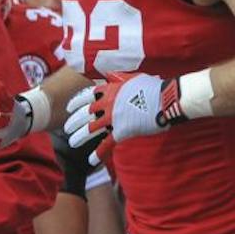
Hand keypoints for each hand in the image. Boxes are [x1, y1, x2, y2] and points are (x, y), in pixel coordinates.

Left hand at [65, 72, 182, 164]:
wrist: (167, 99)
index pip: (88, 96)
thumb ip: (119, 77)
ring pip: (90, 129)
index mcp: (111, 89)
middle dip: (73, 122)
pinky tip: (90, 160)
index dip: (76, 102)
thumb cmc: (155, 87)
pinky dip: (98, 153)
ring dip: (79, 137)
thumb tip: (110, 73)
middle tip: (66, 128)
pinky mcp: (122, 131)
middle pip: (85, 114)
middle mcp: (109, 103)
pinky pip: (106, 144)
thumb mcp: (134, 77)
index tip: (68, 108)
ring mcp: (114, 117)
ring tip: (72, 143)